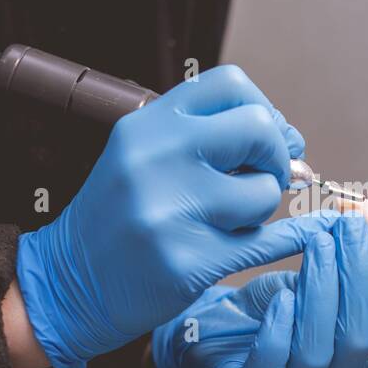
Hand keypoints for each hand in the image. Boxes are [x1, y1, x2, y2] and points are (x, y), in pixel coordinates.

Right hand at [15, 65, 333, 367]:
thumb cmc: (118, 218)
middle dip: (275, 156)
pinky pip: (267, 242)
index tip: (265, 139)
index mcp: (146, 127)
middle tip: (265, 178)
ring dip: (261, 209)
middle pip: (258, 128)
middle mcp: (157, 161)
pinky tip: (297, 235)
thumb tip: (292, 142)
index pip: (230, 85)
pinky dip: (289, 238)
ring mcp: (171, 213)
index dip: (262, 110)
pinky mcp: (189, 262)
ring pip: (264, 191)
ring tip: (230, 221)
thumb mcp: (145, 157)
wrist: (70, 283)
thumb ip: (207, 139)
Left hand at [151, 213, 367, 367]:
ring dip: (321, 292)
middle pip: (360, 336)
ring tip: (318, 246)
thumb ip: (348, 266)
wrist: (210, 337)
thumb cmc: (268, 311)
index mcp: (360, 356)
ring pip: (318, 350)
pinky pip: (272, 366)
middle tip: (352, 228)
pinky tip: (281, 296)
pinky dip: (280, 328)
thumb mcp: (314, 281)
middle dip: (359, 277)